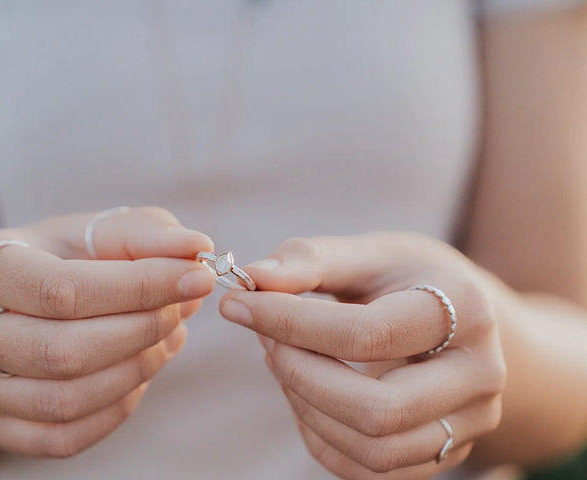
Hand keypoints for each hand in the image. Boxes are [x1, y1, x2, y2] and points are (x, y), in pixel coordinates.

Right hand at [0, 207, 214, 457]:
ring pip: (65, 400)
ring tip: (168, 338)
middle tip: (183, 310)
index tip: (198, 277)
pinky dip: (116, 407)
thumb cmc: (59, 261)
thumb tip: (197, 247)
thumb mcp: (95, 233)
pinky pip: (62, 437)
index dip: (140, 288)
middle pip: (64, 351)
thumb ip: (147, 235)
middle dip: (143, 331)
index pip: (63, 290)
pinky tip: (139, 373)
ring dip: (137, 369)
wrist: (5, 306)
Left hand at [220, 234, 506, 479]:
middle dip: (300, 377)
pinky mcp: (446, 453)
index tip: (239, 305)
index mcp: (466, 310)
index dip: (291, 323)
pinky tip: (304, 393)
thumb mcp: (368, 252)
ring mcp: (469, 424)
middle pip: (378, 410)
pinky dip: (320, 437)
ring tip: (282, 361)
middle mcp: (480, 375)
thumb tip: (251, 279)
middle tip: (264, 341)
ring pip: (375, 450)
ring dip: (306, 408)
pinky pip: (370, 472)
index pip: (368, 334)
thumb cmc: (407, 277)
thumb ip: (311, 260)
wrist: (463, 317)